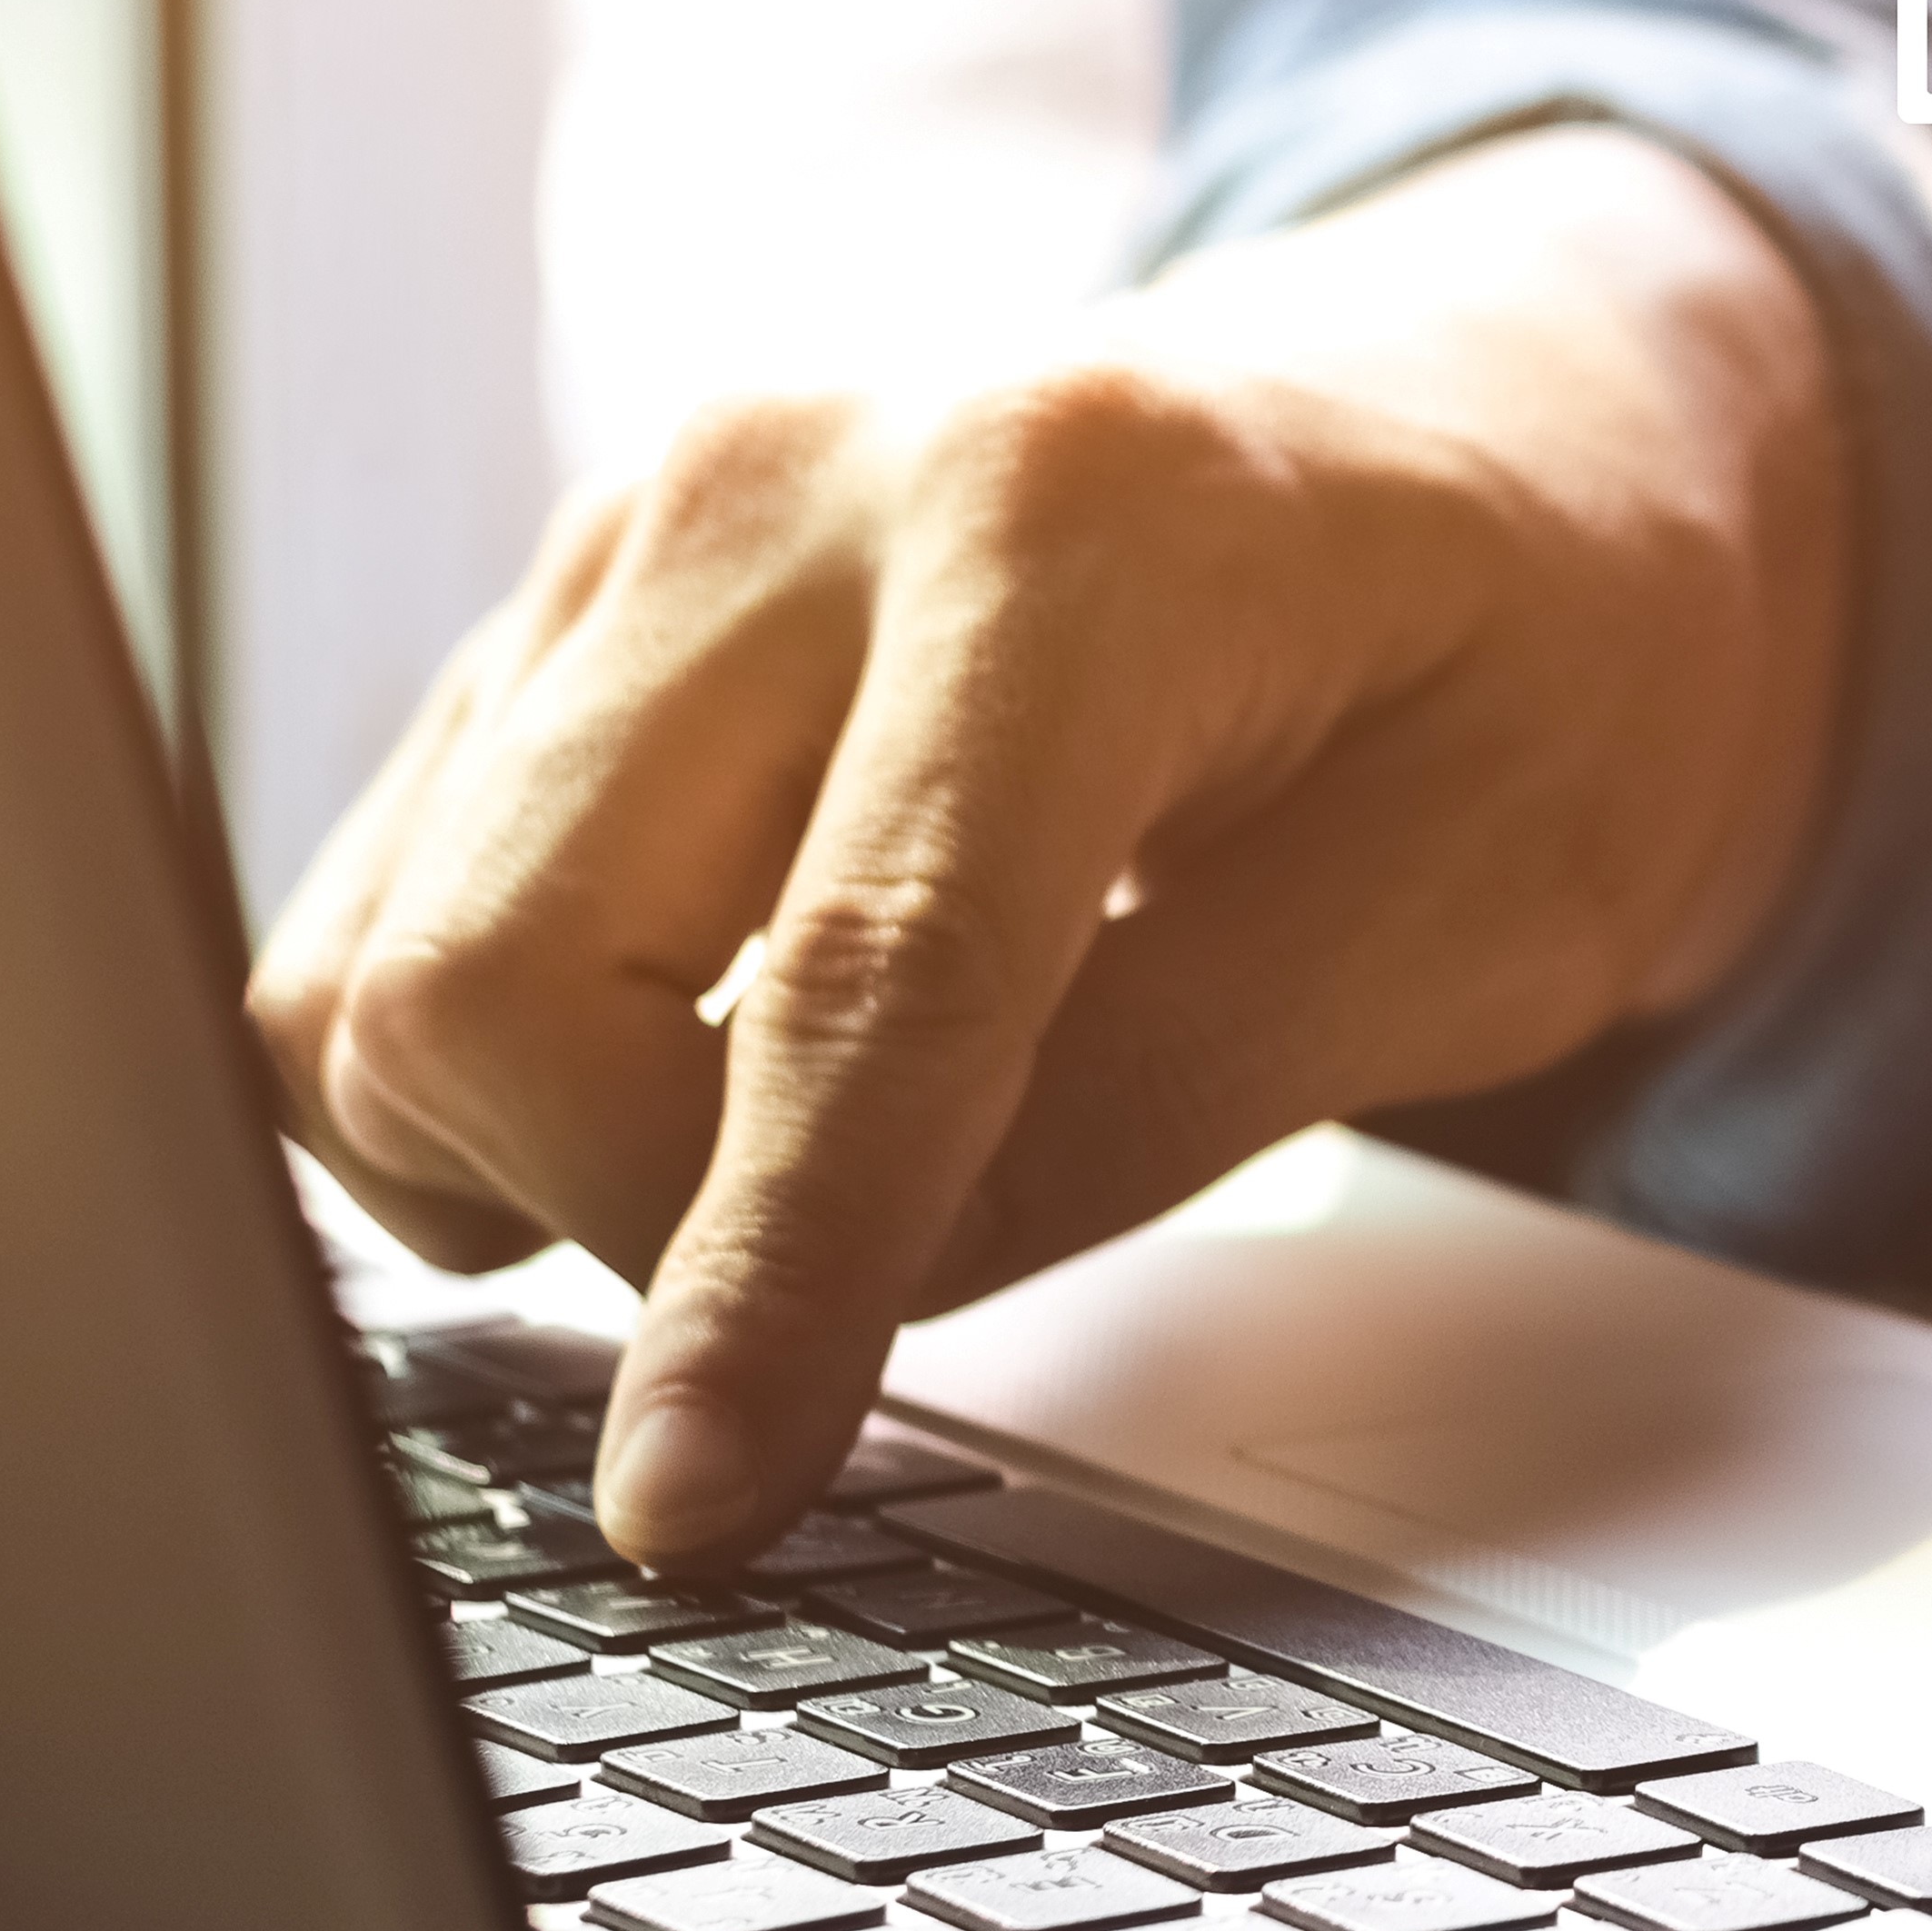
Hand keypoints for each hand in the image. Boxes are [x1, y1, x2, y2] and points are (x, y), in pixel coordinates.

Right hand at [251, 124, 1843, 1557]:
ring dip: (543, 1157)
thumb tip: (834, 1308)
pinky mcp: (554, 616)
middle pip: (504, 972)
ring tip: (811, 1149)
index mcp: (1072, 509)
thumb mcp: (1485, 903)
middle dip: (639, 1222)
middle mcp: (790, 479)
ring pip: (384, 969)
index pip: (862, 973)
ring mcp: (635, 533)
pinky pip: (387, 922)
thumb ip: (1156, 1100)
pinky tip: (705, 1068)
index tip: (692, 1511)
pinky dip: (497, 1076)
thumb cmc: (1547, 640)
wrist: (1502, 419)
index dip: (762, 1277)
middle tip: (877, 1263)